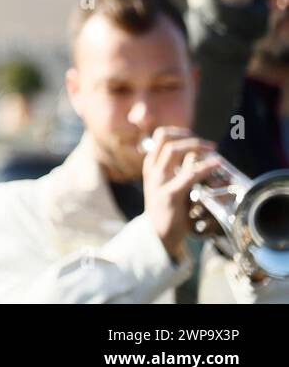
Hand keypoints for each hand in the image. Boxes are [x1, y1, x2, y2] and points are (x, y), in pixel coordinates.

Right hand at [142, 128, 221, 261]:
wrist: (158, 235)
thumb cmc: (167, 209)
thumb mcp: (167, 186)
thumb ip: (178, 170)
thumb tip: (198, 156)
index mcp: (151, 166)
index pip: (160, 137)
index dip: (178, 132)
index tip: (194, 137)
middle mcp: (152, 170)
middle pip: (166, 139)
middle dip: (190, 138)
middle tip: (208, 145)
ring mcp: (159, 181)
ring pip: (174, 150)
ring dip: (196, 146)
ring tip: (213, 150)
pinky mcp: (170, 194)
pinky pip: (189, 174)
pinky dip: (205, 166)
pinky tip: (216, 164)